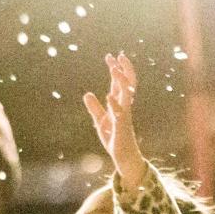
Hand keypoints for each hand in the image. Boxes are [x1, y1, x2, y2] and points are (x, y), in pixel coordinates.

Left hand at [84, 52, 145, 189]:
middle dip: (123, 70)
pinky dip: (114, 105)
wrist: (123, 157)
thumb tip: (87, 94)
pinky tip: (108, 96)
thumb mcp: (100, 122)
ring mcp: (124, 116)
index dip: (117, 69)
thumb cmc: (114, 138)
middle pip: (127, 84)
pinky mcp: (122, 127)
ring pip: (126, 95)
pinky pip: (120, 114)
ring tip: (114, 69)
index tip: (112, 56)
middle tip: (117, 56)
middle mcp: (124, 107)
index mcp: (119, 105)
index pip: (120, 83)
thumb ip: (95, 108)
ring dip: (121, 81)